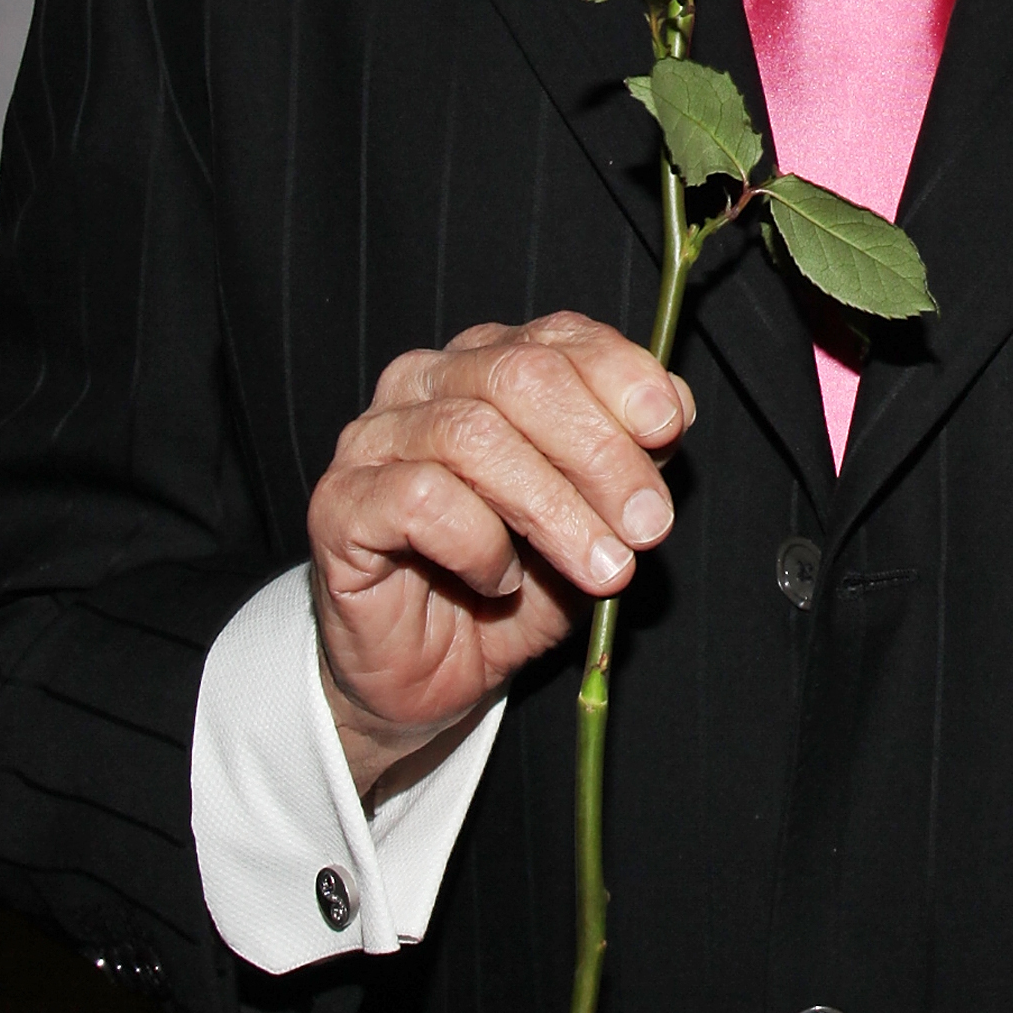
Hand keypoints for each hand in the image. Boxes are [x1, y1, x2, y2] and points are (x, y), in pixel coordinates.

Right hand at [306, 313, 696, 798]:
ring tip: (603, 569)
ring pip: (474, 436)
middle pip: (520, 378)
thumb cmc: (516, 584)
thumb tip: (673, 411)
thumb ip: (631, 457)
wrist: (431, 674)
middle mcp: (425, 382)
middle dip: (599, 453)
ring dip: (555, 509)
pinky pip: (419, 498)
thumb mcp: (595, 516)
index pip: (559, 338)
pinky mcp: (339, 504)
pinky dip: (478, 542)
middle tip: (648, 526)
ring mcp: (374, 438)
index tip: (670, 429)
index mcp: (490, 362)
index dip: (621, 377)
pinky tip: (499, 580)